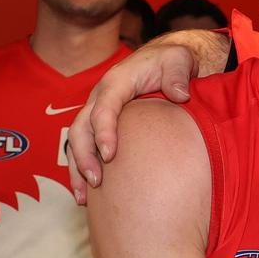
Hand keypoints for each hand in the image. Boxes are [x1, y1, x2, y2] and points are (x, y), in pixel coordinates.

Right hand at [66, 43, 198, 202]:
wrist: (164, 60)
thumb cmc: (171, 61)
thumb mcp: (179, 59)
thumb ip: (178, 74)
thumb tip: (180, 95)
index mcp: (117, 82)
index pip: (104, 108)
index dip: (104, 132)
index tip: (111, 156)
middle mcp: (100, 97)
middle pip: (81, 128)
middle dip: (84, 156)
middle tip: (97, 182)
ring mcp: (97, 110)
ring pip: (77, 141)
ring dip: (78, 168)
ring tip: (84, 198)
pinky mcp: (100, 124)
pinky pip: (85, 147)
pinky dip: (82, 169)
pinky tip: (88, 195)